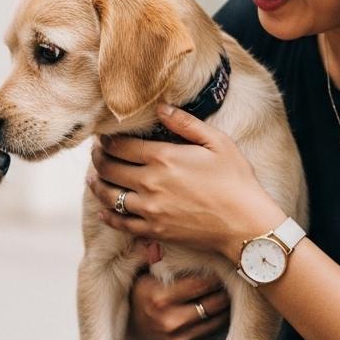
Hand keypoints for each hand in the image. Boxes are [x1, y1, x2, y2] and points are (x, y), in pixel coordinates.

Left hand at [88, 105, 284, 259]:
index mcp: (164, 157)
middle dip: (98, 158)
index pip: (120, 145)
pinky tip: (102, 211)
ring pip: (108, 195)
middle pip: (108, 168)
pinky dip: (107, 216)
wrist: (246, 225)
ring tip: (93, 177)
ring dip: (96, 184)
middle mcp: (150, 183)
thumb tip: (161, 108)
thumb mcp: (217, 143)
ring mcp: (149, 209)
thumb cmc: (237, 181)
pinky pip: (120, 223)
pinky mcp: (154, 231)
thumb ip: (186, 123)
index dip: (107, 139)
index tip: (104, 136)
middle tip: (96, 153)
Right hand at [125, 258, 230, 339]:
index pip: (201, 284)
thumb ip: (167, 262)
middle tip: (233, 279)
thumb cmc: (140, 293)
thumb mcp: (147, 275)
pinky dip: (220, 321)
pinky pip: (213, 334)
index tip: (223, 266)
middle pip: (214, 303)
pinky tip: (220, 309)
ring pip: (218, 321)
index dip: (216, 274)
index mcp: (159, 298)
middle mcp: (170, 322)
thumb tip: (192, 241)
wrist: (128, 328)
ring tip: (231, 293)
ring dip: (227, 306)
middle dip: (227, 290)